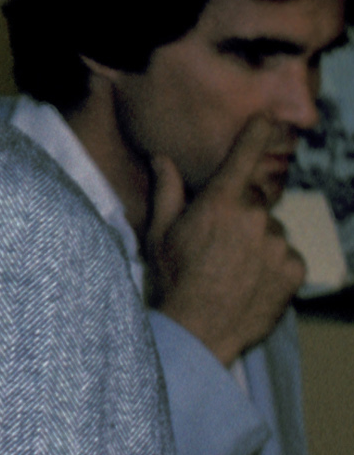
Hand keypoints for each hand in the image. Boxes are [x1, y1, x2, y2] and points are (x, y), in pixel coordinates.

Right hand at [145, 116, 306, 366]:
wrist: (195, 335)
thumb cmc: (171, 283)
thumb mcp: (158, 235)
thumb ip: (167, 191)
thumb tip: (163, 158)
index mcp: (221, 202)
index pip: (245, 154)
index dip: (257, 132)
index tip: (267, 119)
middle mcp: (255, 217)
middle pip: (257, 202)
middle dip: (242, 216)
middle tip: (220, 247)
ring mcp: (279, 243)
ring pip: (273, 232)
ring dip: (259, 244)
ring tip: (234, 271)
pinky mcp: (295, 269)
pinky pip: (288, 257)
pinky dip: (274, 267)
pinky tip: (251, 284)